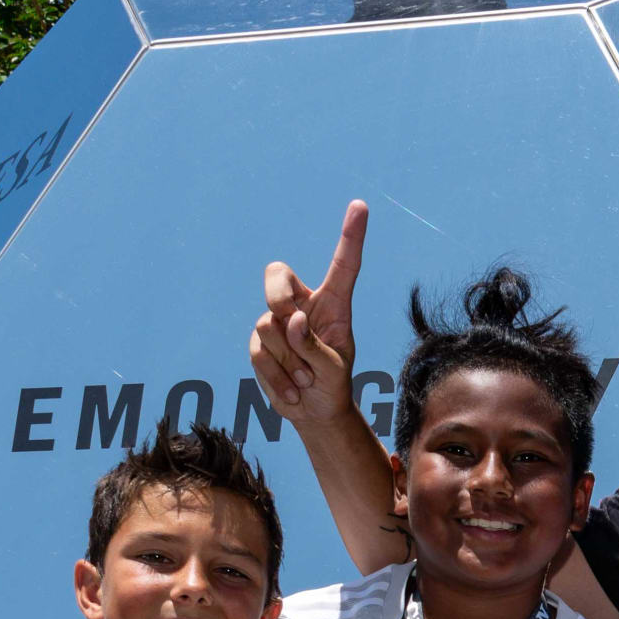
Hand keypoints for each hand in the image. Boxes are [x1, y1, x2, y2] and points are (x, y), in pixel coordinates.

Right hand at [250, 201, 368, 429]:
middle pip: (277, 275)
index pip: (343, 265)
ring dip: (289, 360)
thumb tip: (291, 321)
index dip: (351, 236)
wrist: (313, 411)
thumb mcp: (333, 369)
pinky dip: (277, 377)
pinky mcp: (259, 344)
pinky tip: (293, 391)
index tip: (360, 206)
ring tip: (305, 378)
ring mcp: (277, 323)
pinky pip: (259, 352)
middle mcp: (302, 305)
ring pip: (267, 324)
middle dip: (277, 296)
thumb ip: (314, 346)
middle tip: (291, 324)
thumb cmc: (331, 384)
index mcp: (333, 303)